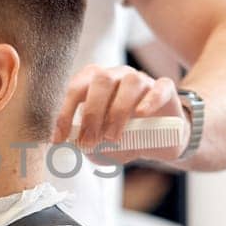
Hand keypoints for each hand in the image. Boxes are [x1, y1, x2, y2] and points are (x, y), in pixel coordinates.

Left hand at [54, 64, 188, 161]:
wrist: (161, 139)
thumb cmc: (123, 136)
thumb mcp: (101, 144)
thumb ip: (87, 144)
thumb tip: (72, 149)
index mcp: (95, 83)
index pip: (76, 88)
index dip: (65, 113)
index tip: (60, 139)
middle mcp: (117, 76)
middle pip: (102, 81)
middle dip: (91, 113)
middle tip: (88, 141)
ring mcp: (142, 80)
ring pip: (130, 83)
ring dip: (117, 111)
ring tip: (112, 138)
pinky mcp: (165, 90)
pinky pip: (160, 88)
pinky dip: (150, 100)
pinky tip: (141, 114)